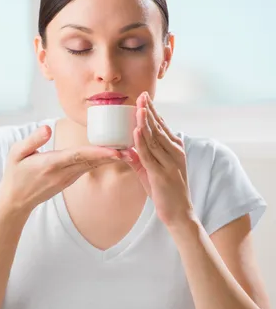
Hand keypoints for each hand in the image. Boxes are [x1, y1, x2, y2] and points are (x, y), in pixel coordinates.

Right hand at [0, 125, 121, 212]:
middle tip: (133, 148)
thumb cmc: (14, 174)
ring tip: (129, 148)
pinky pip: (88, 168)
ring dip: (111, 158)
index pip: (78, 156)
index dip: (98, 153)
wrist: (16, 201)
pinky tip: (115, 154)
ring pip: (93, 165)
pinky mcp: (70, 180)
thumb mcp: (16, 154)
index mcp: (51, 164)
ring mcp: (68, 178)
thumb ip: (32, 140)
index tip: (115, 151)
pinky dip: (102, 161)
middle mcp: (63, 173)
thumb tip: (47, 128)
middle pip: (92, 161)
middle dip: (113, 155)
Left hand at [119, 92, 194, 227]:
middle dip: (149, 111)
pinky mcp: (161, 174)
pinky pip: (150, 155)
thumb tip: (127, 149)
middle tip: (141, 95)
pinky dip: (142, 142)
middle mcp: (175, 153)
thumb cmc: (166, 192)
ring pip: (154, 138)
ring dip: (145, 122)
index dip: (153, 111)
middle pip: (159, 128)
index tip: (145, 97)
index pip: (163, 126)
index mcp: (176, 150)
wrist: (180, 213)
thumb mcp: (152, 173)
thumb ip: (141, 160)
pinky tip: (136, 131)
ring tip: (138, 107)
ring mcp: (169, 163)